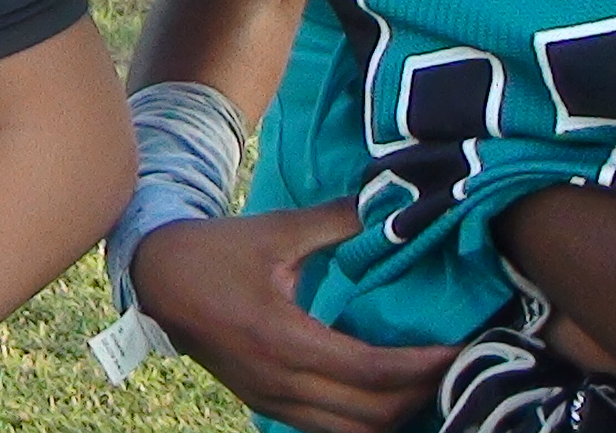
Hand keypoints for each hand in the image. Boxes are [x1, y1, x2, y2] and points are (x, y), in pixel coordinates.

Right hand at [132, 202, 455, 432]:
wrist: (155, 279)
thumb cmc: (214, 252)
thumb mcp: (274, 231)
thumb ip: (335, 222)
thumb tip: (389, 205)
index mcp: (284, 339)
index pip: (373, 372)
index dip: (423, 367)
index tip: (459, 351)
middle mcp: (279, 382)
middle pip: (372, 413)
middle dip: (421, 394)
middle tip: (454, 368)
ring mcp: (270, 400)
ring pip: (353, 432)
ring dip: (394, 414)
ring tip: (425, 384)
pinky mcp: (264, 405)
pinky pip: (328, 429)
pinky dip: (364, 421)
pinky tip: (383, 396)